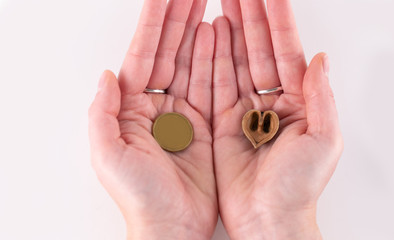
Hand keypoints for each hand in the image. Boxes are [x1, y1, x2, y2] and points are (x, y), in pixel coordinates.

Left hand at [88, 0, 216, 238]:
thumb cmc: (139, 197)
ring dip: (198, 33)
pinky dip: (215, 60)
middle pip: (169, 52)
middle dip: (179, 19)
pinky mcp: (206, 125)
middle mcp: (157, 107)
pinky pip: (211, 84)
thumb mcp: (108, 156)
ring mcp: (183, 114)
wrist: (172, 227)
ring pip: (192, 63)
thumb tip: (107, 75)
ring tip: (207, 5)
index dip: (154, 23)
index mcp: (131, 109)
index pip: (144, 55)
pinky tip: (218, 37)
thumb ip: (102, 112)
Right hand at [212, 0, 342, 238]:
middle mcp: (271, 102)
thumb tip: (320, 59)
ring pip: (235, 61)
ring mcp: (245, 111)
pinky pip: (215, 84)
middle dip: (251, 16)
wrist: (267, 220)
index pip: (285, 50)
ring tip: (224, 3)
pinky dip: (212, 59)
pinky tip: (210, 36)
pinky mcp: (222, 123)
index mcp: (298, 102)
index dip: (277, 19)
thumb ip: (321, 97)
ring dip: (231, 31)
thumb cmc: (297, 188)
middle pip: (259, 49)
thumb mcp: (323, 141)